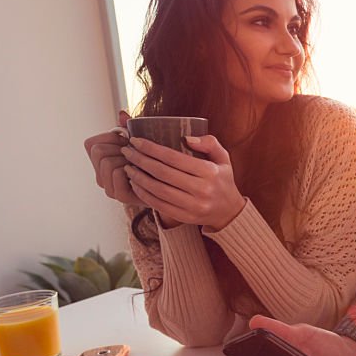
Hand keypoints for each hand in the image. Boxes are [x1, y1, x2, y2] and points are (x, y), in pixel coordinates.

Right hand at [84, 111, 145, 206]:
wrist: (169, 185)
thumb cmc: (153, 160)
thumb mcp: (139, 140)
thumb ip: (128, 127)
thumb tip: (122, 113)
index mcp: (100, 162)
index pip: (90, 143)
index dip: (110, 138)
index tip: (126, 141)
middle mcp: (101, 175)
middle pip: (98, 151)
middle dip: (118, 148)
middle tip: (134, 154)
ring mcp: (109, 187)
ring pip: (107, 161)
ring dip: (125, 159)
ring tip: (138, 164)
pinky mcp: (120, 196)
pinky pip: (117, 173)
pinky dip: (130, 169)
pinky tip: (140, 172)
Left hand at [121, 135, 246, 229]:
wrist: (229, 212)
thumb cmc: (222, 180)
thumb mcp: (223, 157)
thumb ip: (209, 142)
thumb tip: (186, 138)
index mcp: (209, 172)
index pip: (174, 158)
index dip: (152, 148)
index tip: (136, 141)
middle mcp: (201, 190)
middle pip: (162, 173)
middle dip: (140, 160)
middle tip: (127, 151)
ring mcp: (193, 206)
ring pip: (158, 190)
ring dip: (138, 178)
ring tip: (128, 167)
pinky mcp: (184, 217)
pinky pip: (158, 205)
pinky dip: (144, 194)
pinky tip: (135, 184)